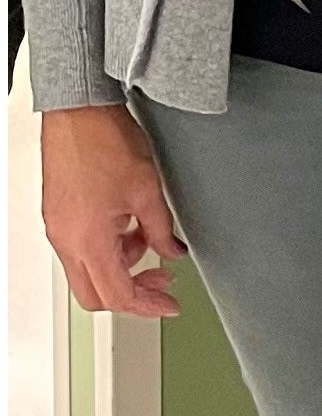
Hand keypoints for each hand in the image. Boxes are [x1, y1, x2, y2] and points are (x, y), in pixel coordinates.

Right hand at [41, 104, 187, 318]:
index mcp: (88, 241)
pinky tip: (126, 226)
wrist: (78, 109)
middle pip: (95, 296)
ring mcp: (58, 228)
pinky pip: (79, 248)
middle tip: (159, 282)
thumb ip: (162, 230)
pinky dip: (105, 249)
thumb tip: (171, 250)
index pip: (118, 295)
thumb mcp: (148, 191)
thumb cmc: (103, 140)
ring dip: (119, 268)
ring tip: (145, 240)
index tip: (168, 304)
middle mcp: (66, 240)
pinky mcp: (56, 214)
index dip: (148, 306)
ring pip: (86, 272)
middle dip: (130, 295)